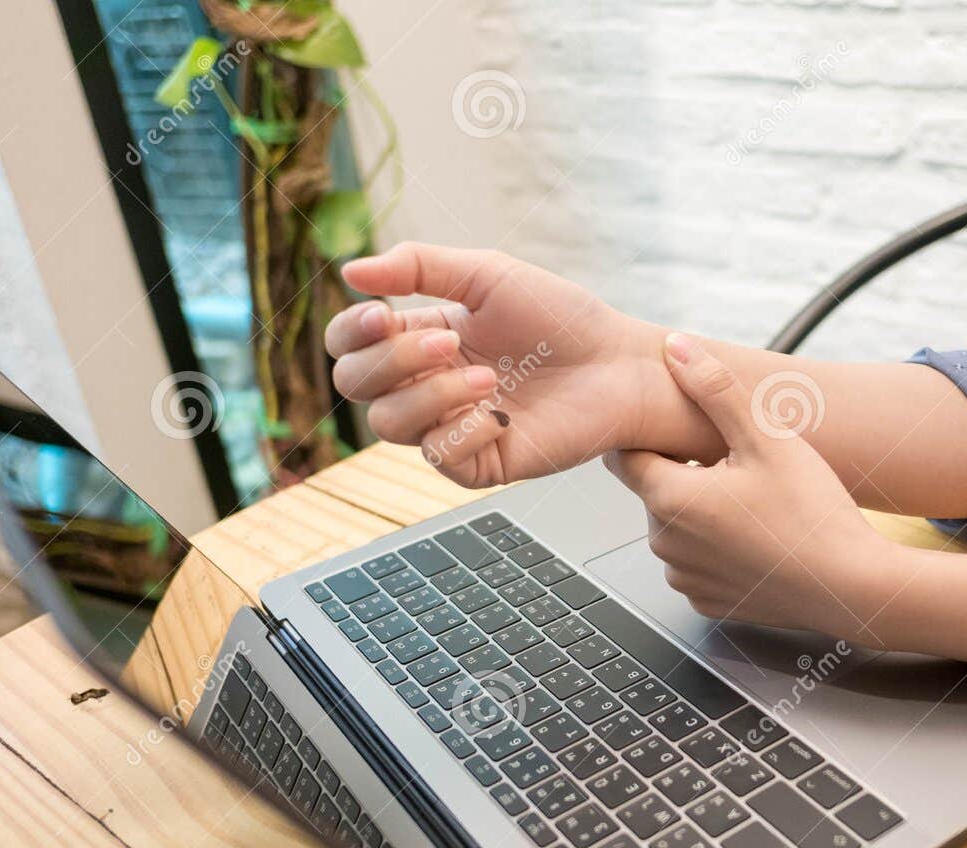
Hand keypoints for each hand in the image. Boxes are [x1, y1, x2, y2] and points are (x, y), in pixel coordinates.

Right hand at [326, 243, 697, 487]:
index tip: (381, 312)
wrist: (618, 364)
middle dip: (392, 360)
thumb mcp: (487, 275)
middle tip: (448, 342)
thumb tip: (348, 271)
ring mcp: (449, 427)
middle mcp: (426, 385)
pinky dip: (462, 432)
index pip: (348, 345)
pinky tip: (502, 414)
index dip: (349, 332)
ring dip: (430, 396)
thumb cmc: (560, 318)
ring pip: (388, 425)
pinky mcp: (480, 462)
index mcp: (419, 339)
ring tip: (487, 377)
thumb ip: (418, 266)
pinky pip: (439, 457)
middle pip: (356, 385)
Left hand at [608, 334, 887, 643]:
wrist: (851, 587)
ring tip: (755, 503)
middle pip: (656, 491)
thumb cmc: (813, 515)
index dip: (651, 437)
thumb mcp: (766, 437)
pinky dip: (718, 548)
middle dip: (687, 473)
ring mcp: (685, 578)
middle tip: (740, 466)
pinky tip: (758, 536)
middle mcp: (665, 544)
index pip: (625, 457)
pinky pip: (699, 563)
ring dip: (702, 511)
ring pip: (677, 528)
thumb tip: (675, 347)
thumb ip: (714, 389)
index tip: (681, 431)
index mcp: (669, 499)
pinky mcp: (707, 602)